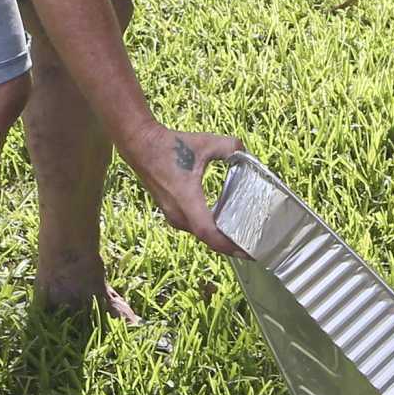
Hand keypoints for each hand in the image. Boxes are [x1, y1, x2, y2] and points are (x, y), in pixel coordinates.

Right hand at [123, 124, 251, 257]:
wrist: (141, 145)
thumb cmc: (171, 145)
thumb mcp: (205, 142)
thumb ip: (230, 146)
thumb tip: (244, 151)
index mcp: (187, 200)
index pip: (208, 233)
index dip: (228, 245)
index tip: (247, 252)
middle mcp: (178, 213)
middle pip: (207, 238)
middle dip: (229, 245)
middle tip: (253, 246)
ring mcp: (172, 214)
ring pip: (199, 233)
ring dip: (218, 238)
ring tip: (242, 237)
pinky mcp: (171, 211)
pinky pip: (193, 226)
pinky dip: (209, 229)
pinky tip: (223, 223)